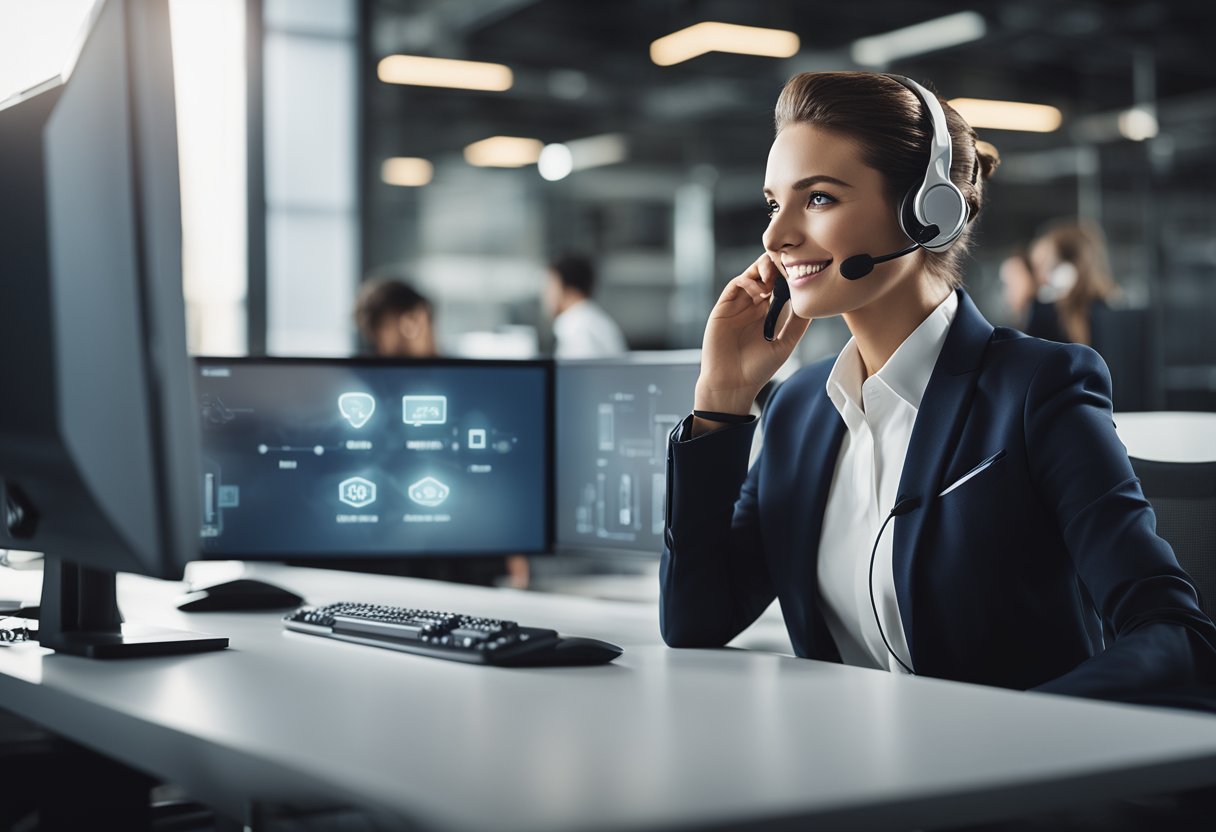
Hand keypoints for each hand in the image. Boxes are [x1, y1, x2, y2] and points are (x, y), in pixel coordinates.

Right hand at [694, 253, 809, 419]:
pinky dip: (748, 281)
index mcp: (766, 312)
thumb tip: (813, 301)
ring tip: (774, 277)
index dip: (787, 273)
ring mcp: (737, 305)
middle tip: (787, 266)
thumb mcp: (786, 344)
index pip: (778, 284)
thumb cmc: (758, 368)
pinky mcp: (723, 308)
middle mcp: (751, 305)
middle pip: (764, 273)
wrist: (732, 383)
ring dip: (763, 269)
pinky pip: (736, 285)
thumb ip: (797, 322)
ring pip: (750, 274)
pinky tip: (760, 290)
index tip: (801, 269)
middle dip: (776, 265)